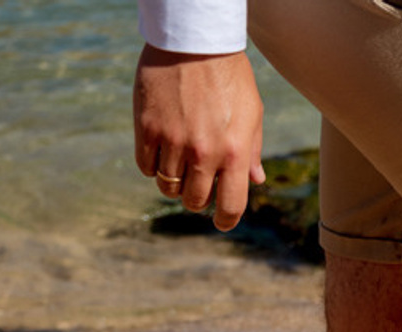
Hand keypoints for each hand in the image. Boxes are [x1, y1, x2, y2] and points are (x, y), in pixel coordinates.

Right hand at [133, 45, 265, 232]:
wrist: (194, 39)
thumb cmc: (229, 75)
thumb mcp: (252, 113)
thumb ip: (252, 150)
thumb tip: (255, 180)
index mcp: (235, 154)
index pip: (230, 206)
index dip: (225, 220)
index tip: (221, 221)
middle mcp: (204, 153)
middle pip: (193, 200)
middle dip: (196, 199)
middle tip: (197, 185)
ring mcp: (173, 141)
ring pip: (167, 186)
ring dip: (173, 182)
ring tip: (178, 165)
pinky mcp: (147, 127)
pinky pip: (145, 166)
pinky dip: (152, 166)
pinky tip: (160, 152)